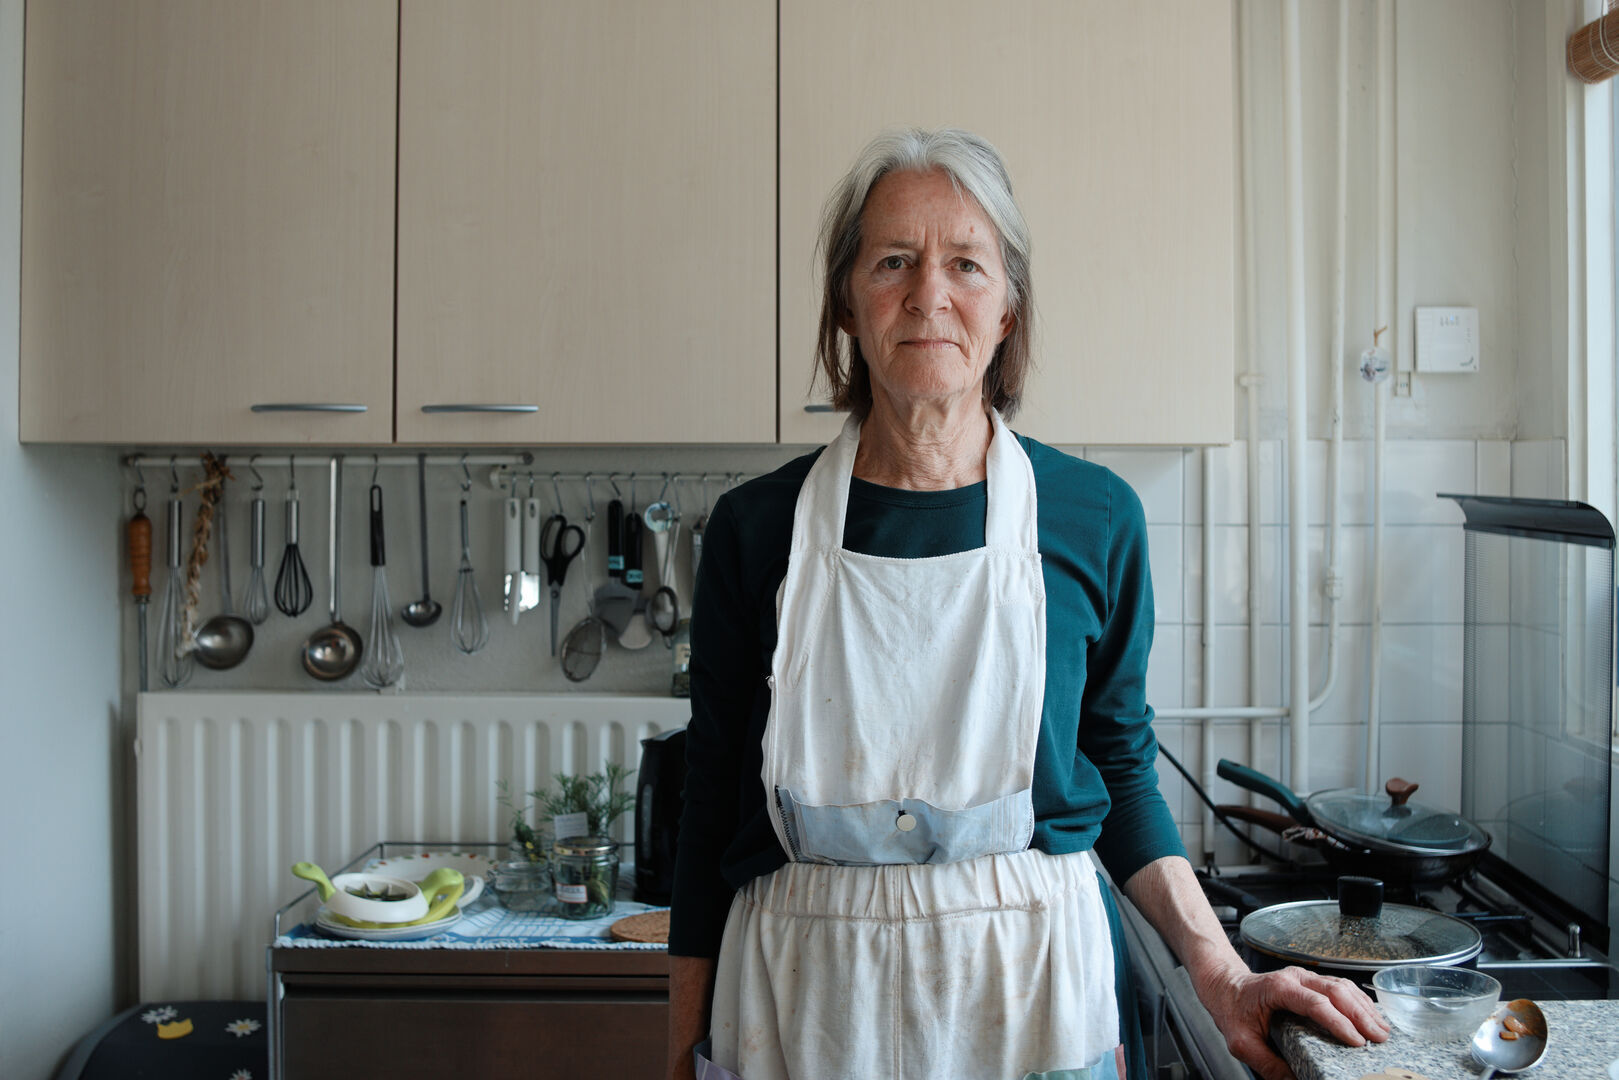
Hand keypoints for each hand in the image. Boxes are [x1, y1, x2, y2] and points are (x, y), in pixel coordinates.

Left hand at [1191, 963, 1389, 1079]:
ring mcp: (1304, 976)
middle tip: (1379, 1038)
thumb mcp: (1241, 1043)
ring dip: (1364, 1007)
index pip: (1315, 1003)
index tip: (1357, 1042)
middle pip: (1336, 991)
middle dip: (1361, 1015)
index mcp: (1277, 988)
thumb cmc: (1232, 1010)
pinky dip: (1359, 1001)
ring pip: (1342, 986)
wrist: (1224, 985)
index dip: (1339, 1022)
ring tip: (1382, 1030)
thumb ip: (1267, 1064)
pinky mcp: (1311, 981)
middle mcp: (1295, 977)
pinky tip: (1371, 1016)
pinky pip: (1340, 986)